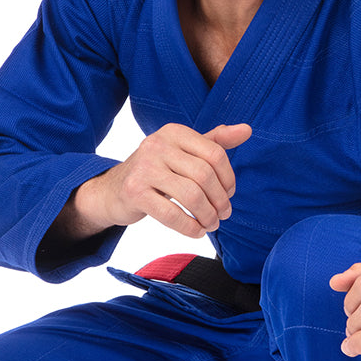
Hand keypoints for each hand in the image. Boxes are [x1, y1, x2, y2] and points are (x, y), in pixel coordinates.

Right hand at [74, 122, 250, 239]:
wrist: (113, 190)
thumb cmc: (156, 171)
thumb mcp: (184, 151)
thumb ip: (214, 141)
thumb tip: (247, 129)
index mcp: (174, 132)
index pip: (215, 153)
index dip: (228, 178)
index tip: (229, 194)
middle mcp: (157, 144)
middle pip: (205, 175)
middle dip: (220, 200)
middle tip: (224, 215)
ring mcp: (144, 168)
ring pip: (192, 195)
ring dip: (208, 216)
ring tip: (212, 224)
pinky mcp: (134, 192)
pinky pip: (172, 214)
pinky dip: (190, 227)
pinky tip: (196, 231)